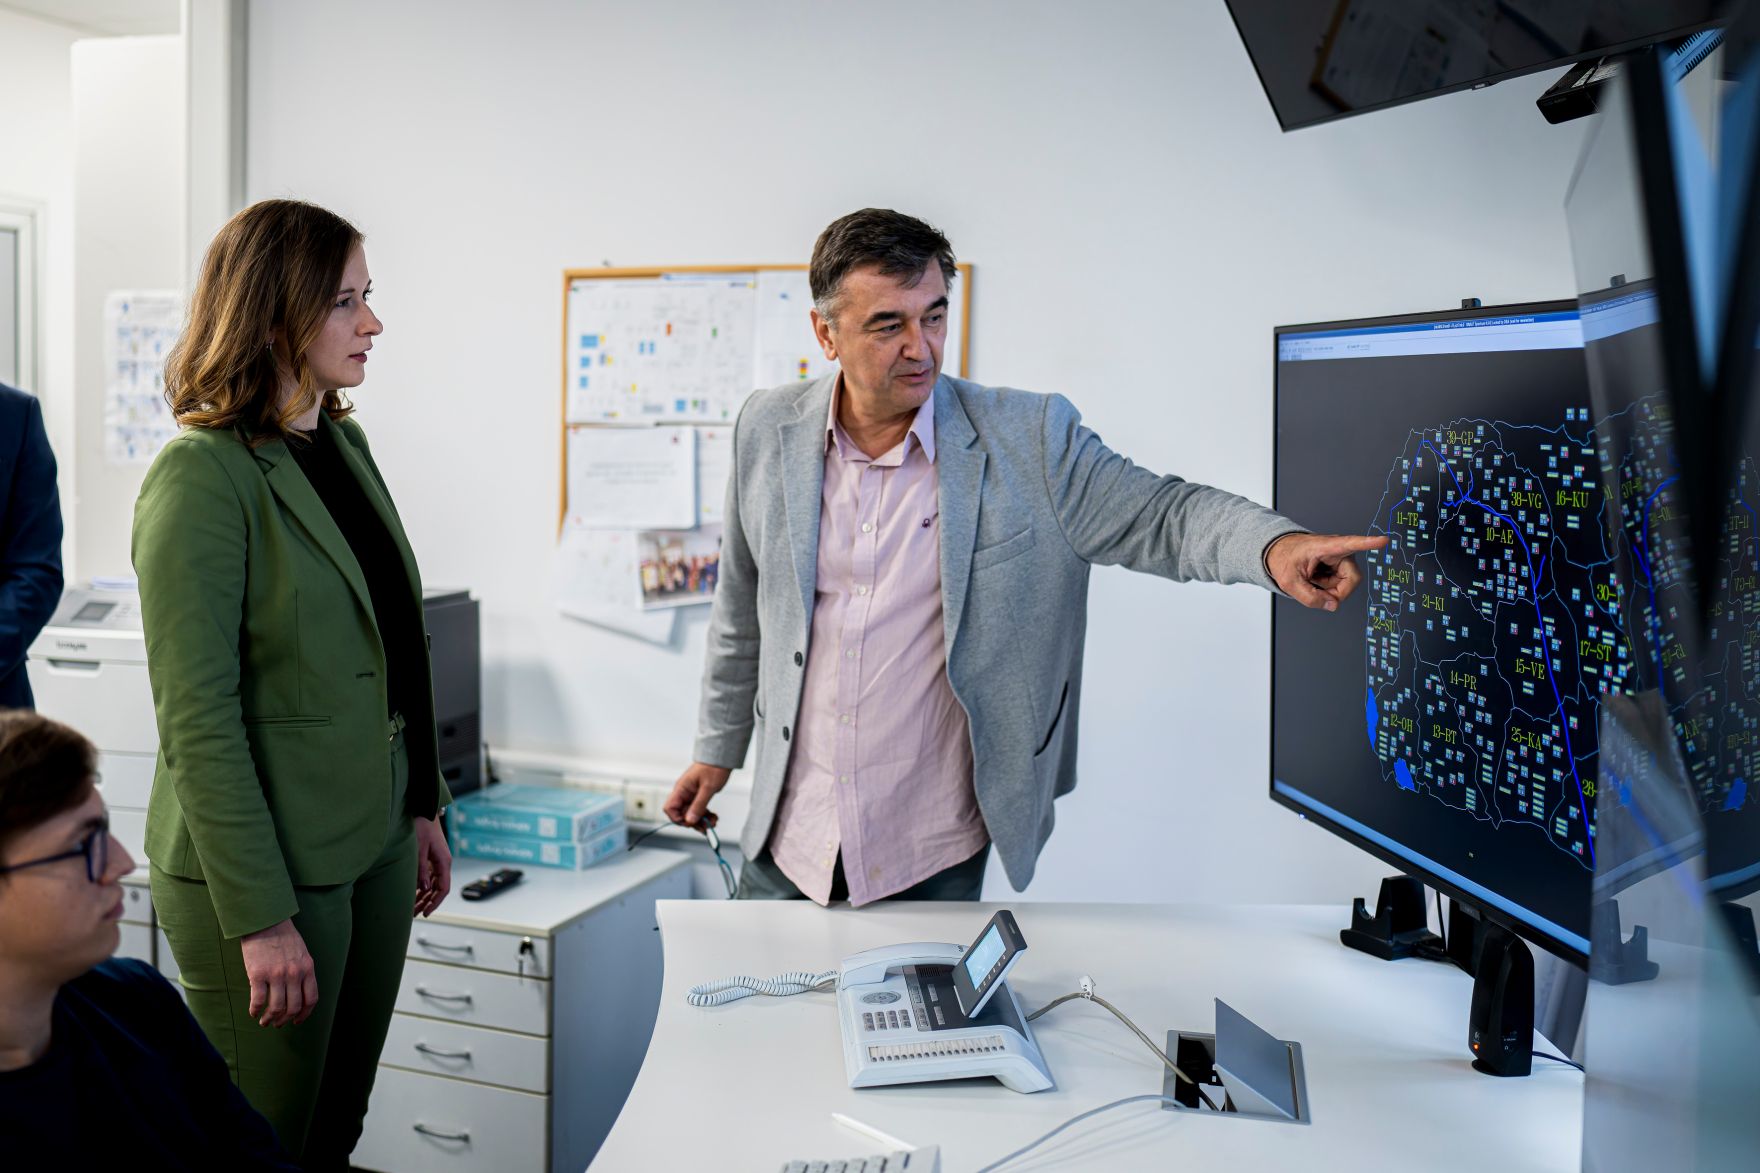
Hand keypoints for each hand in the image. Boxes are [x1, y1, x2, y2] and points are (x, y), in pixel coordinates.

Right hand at [239, 918, 317, 1027]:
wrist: (265, 921)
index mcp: (308, 968)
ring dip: (269, 1019)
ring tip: (264, 1021)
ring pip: (276, 1008)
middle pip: (293, 1007)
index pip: (311, 999)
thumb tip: (299, 993)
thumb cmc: (283, 936)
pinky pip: (257, 1000)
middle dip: (285, 1020)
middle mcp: (294, 973)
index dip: (304, 1014)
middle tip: (277, 1024)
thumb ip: (303, 972)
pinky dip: (255, 1010)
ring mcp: (276, 975)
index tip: (296, 1021)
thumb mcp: (302, 953)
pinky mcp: (257, 974)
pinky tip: (253, 1012)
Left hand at [414, 816, 451, 917]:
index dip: (435, 902)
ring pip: (433, 884)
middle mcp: (443, 863)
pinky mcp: (431, 857)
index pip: (443, 888)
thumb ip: (421, 870)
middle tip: (415, 914)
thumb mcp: (419, 849)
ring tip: (412, 907)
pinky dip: (422, 886)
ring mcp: (437, 860)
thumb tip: (423, 889)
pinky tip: (413, 893)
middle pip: (438, 888)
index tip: (426, 913)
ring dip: (423, 896)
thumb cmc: (421, 826)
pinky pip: (428, 876)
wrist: (423, 810)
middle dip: (427, 902)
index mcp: (444, 861)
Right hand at [664, 762, 730, 828]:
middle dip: (693, 822)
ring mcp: (691, 795)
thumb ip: (699, 805)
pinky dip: (705, 815)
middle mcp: (683, 793)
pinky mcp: (698, 796)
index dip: (678, 818)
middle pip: (681, 814)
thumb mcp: (708, 788)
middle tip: (706, 827)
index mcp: (681, 789)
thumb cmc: (714, 767)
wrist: (721, 758)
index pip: (670, 808)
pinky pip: (698, 810)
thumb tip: (690, 820)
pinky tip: (713, 817)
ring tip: (713, 822)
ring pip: (691, 813)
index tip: (691, 822)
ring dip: (701, 821)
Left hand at [1266, 532, 1389, 610]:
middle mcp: (1339, 550)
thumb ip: (1310, 597)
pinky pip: (1342, 584)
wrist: (1282, 552)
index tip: (1383, 540)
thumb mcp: (1289, 583)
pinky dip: (1329, 587)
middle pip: (1352, 580)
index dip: (1368, 543)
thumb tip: (1333, 606)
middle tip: (1315, 592)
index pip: (1350, 544)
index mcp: (1325, 546)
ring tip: (1313, 579)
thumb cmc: (1285, 560)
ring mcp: (1343, 558)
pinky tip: (1317, 578)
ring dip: (1329, 589)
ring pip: (1347, 584)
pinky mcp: (1343, 565)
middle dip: (1335, 592)